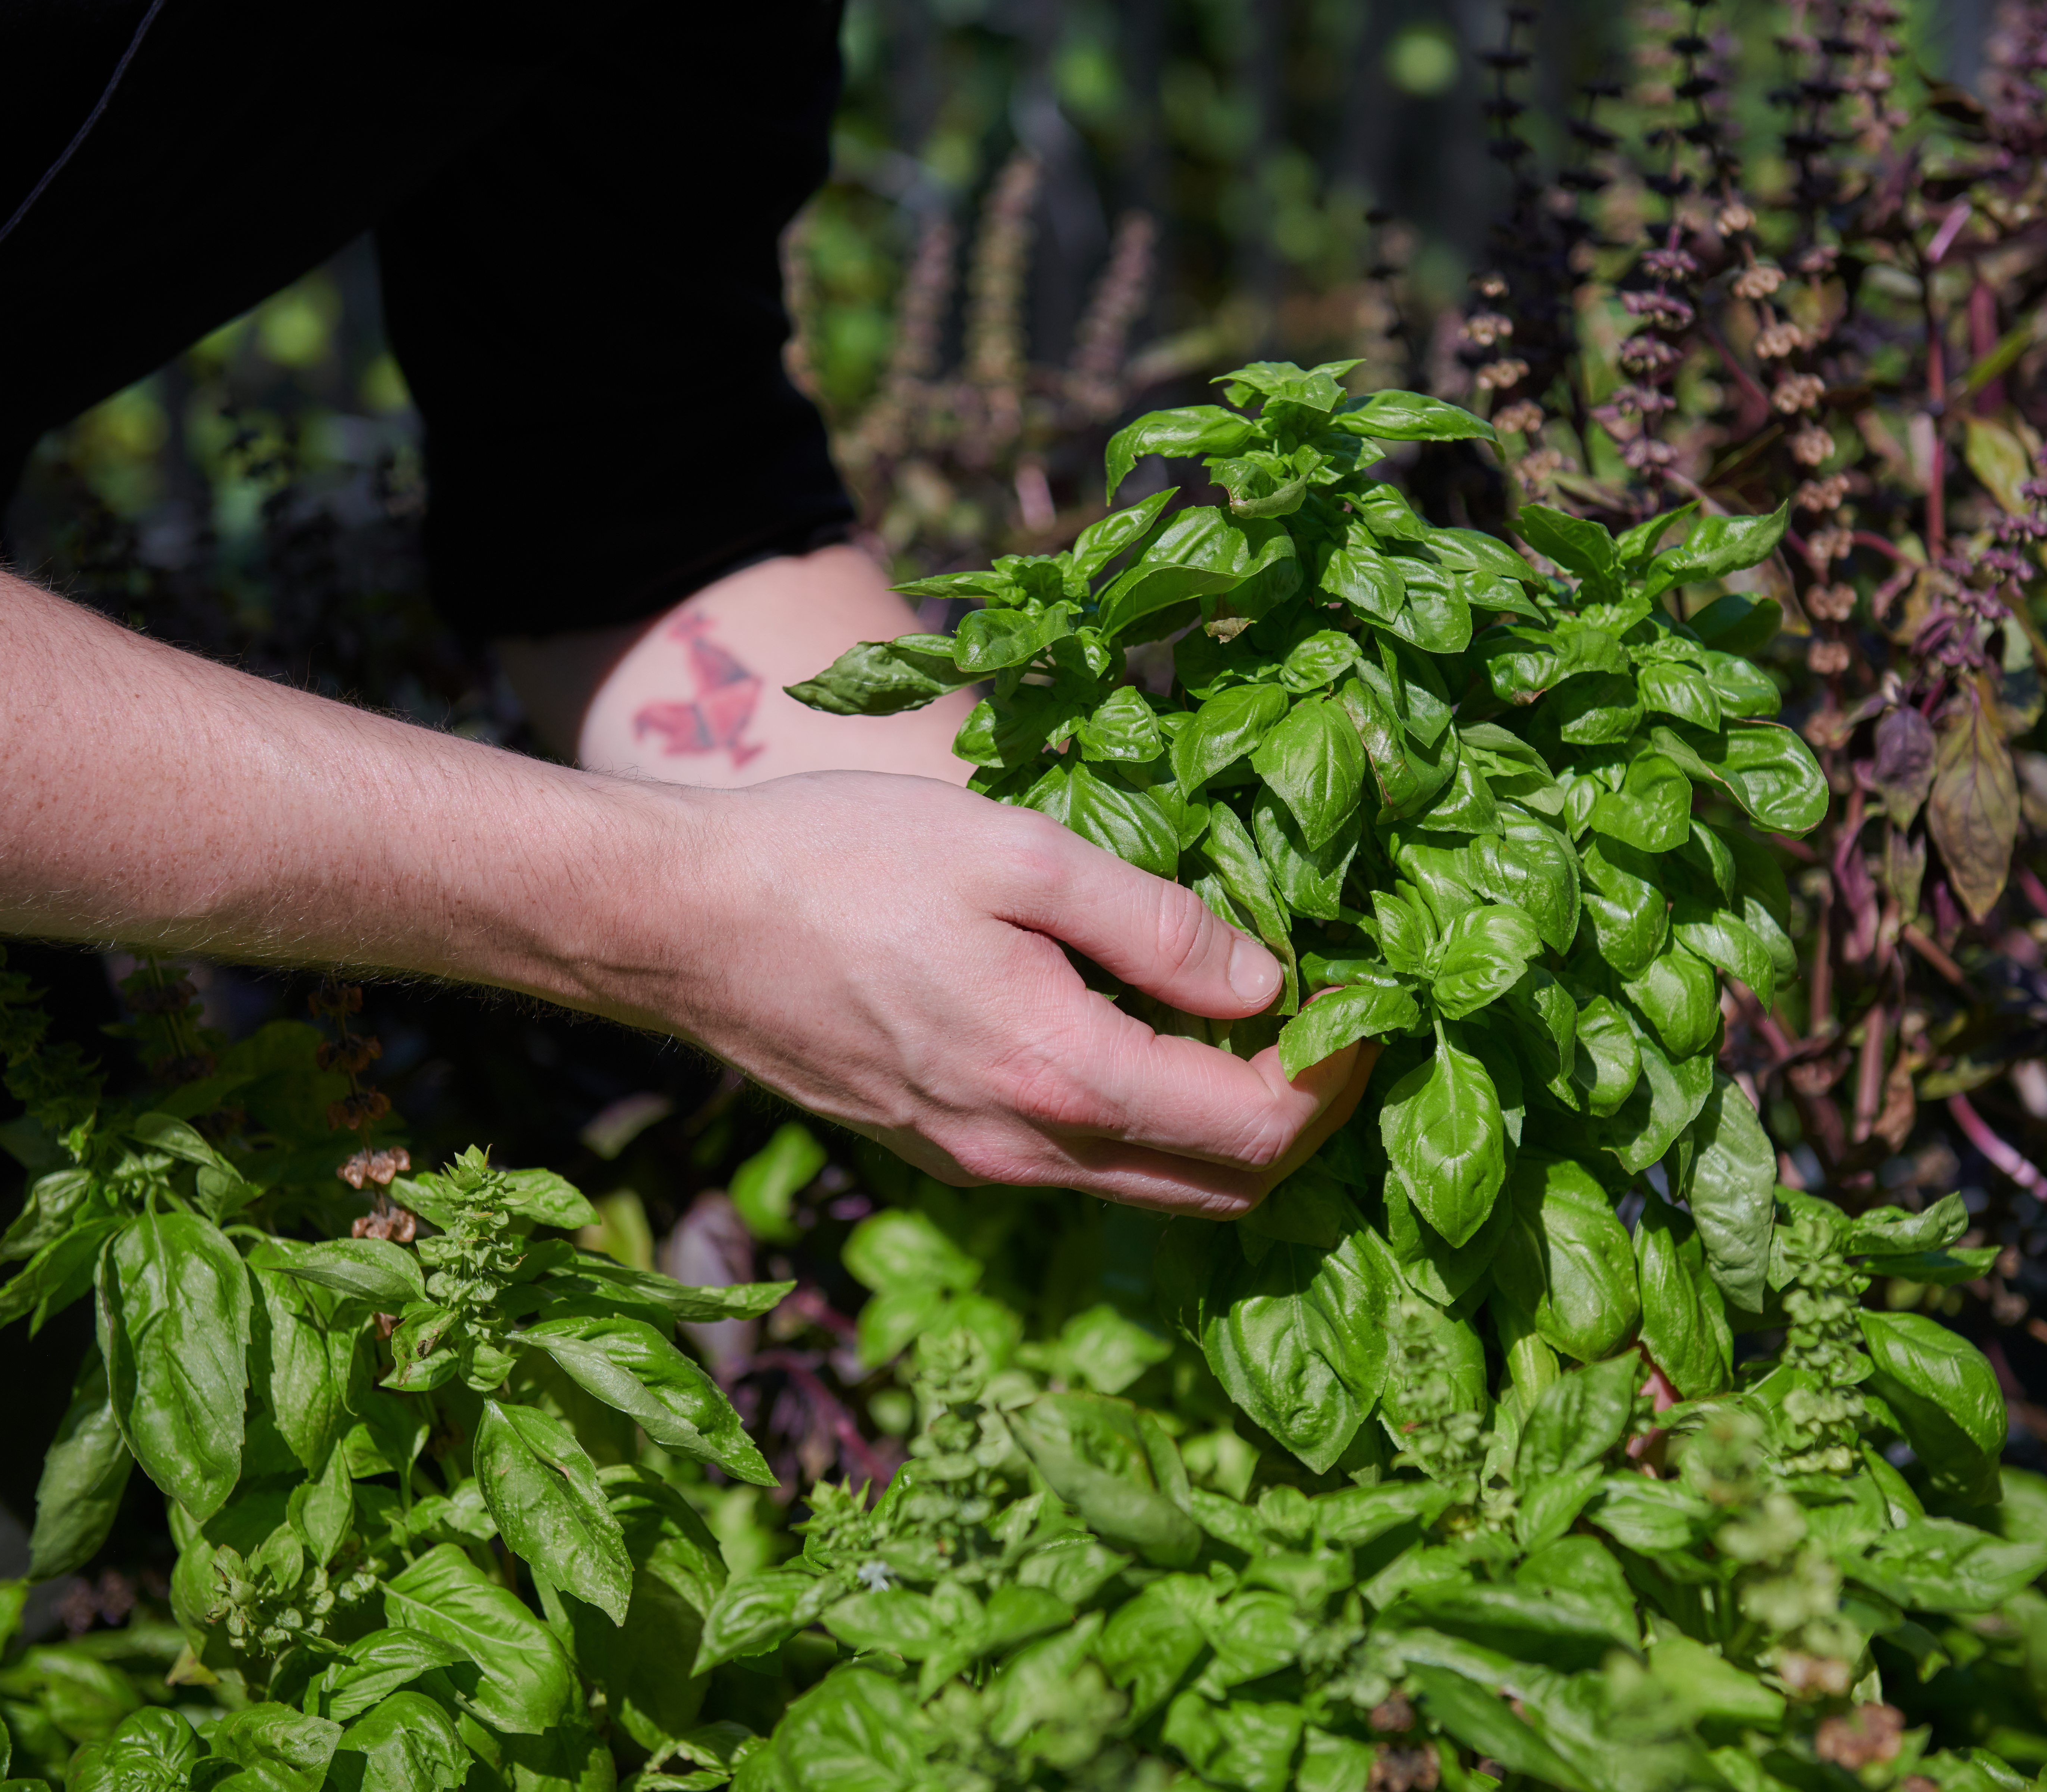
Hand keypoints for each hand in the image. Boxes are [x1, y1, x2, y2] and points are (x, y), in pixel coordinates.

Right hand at [617, 770, 1369, 1214]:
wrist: (682, 920)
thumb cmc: (845, 859)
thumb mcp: (1021, 853)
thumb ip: (1158, 927)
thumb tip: (1270, 986)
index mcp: (1060, 1076)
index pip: (1255, 1131)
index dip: (1333, 1080)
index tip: (1364, 1011)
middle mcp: (1026, 1152)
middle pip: (1219, 1189)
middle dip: (1298, 1124)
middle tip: (1331, 1032)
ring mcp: (978, 1165)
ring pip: (1153, 1192)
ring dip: (1224, 1135)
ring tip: (1257, 1039)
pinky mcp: (940, 1152)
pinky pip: (1082, 1174)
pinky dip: (1147, 1135)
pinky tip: (1151, 1047)